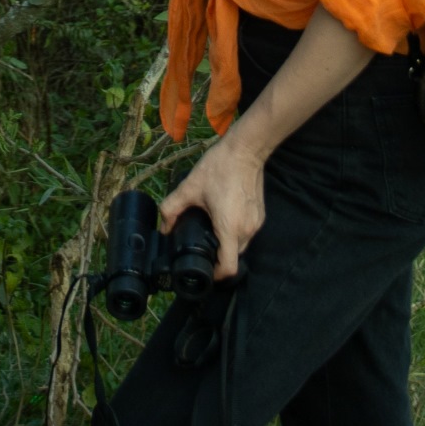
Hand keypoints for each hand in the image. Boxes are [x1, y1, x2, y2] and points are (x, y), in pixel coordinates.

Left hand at [160, 135, 266, 280]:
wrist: (246, 149)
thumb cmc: (219, 167)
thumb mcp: (189, 187)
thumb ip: (171, 209)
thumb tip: (164, 228)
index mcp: (229, 227)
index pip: (228, 268)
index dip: (215, 275)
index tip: (203, 270)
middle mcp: (247, 230)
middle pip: (233, 258)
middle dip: (217, 257)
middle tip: (200, 245)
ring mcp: (256, 223)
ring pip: (240, 246)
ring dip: (226, 244)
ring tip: (210, 230)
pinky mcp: (260, 216)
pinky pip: (247, 234)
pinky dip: (235, 233)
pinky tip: (223, 219)